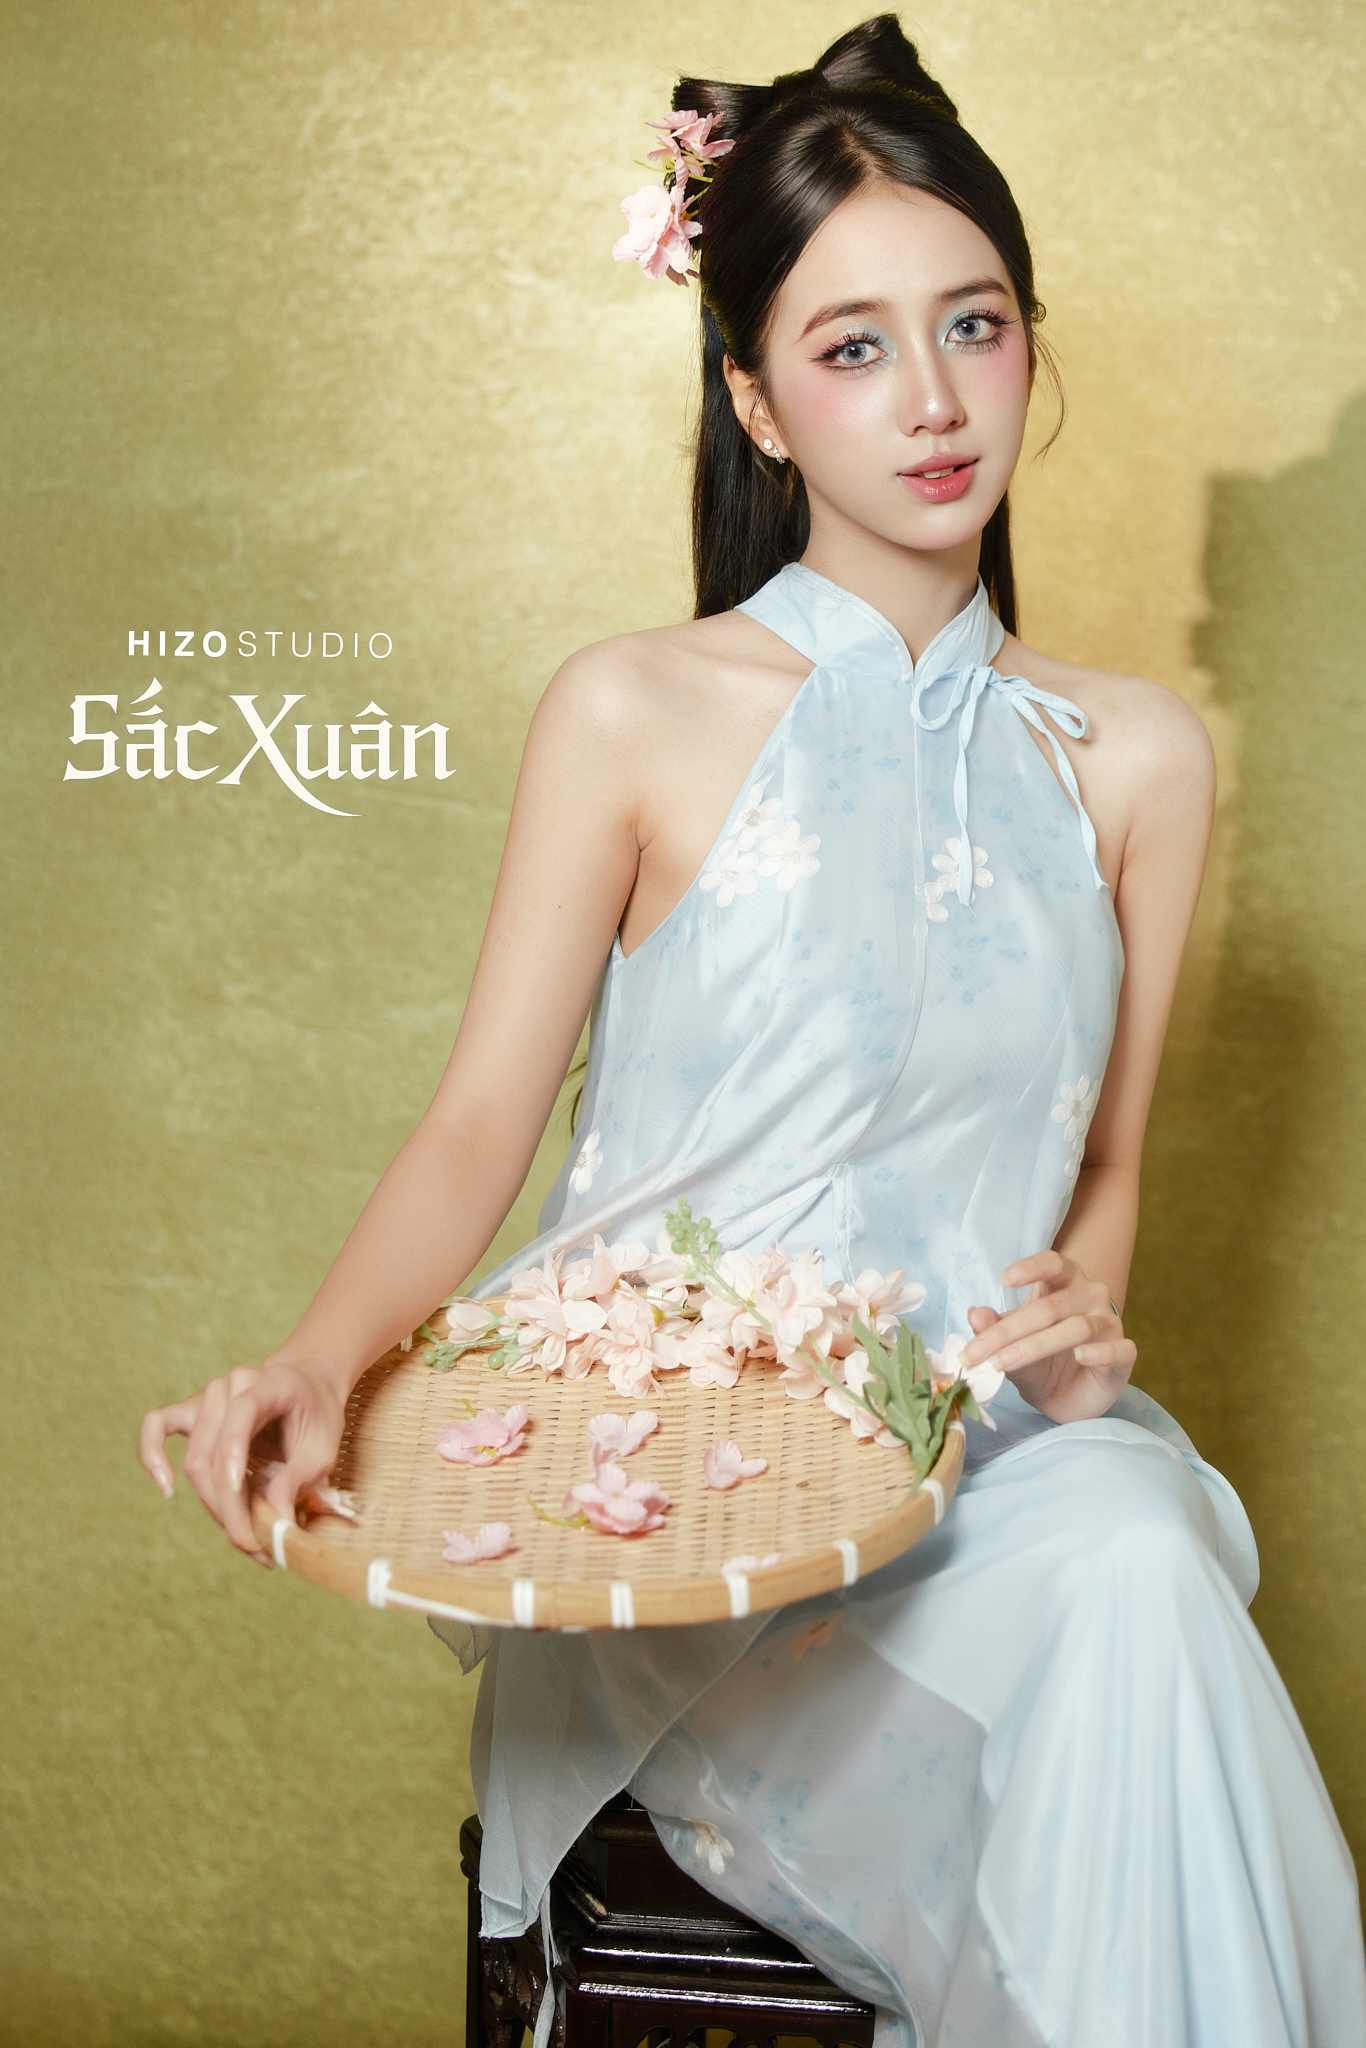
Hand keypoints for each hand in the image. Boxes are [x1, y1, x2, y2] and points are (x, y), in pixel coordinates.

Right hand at [138, 1359, 347, 1561]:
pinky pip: (156, 1427)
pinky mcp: (191, 1411)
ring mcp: (208, 1396)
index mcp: (270, 1384)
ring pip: (194, 1460)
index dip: (234, 1454)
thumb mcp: (323, 1448)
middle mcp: (232, 1385)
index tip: (238, 1495)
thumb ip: (297, 1480)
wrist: (307, 1384)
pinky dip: (153, 1457)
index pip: (242, 1413)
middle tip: (257, 1548)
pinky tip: (166, 1489)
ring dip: (214, 1507)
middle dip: (231, 1509)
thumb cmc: (317, 1415)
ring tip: (243, 1539)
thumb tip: (275, 1523)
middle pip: (215, 1455)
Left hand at [960, 1250, 1136, 1422]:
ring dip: (1036, 1346)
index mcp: (1063, 1282)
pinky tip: (1080, 1357)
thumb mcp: (1010, 1345)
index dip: (1030, 1267)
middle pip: (1052, 1306)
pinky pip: (1120, 1350)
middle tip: (976, 1353)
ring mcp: (1110, 1325)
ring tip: (1002, 1363)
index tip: (1003, 1279)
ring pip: (1079, 1328)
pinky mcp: (1124, 1356)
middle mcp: (1090, 1296)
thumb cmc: (1039, 1359)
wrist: (1066, 1397)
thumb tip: (975, 1314)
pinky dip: (1100, 1352)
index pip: (1052, 1263)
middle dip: (1009, 1332)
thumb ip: (994, 1327)